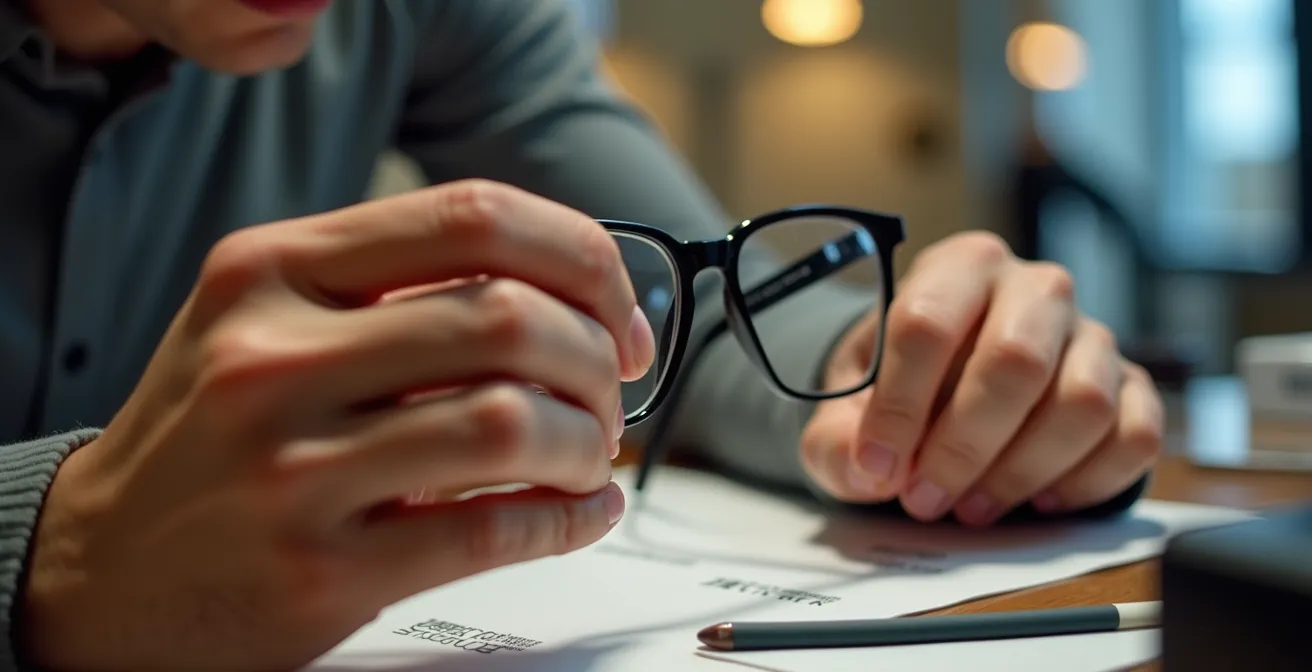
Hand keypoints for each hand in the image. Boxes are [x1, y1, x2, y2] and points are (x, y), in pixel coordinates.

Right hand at [23, 180, 653, 670]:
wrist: (98, 566)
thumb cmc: (208, 434)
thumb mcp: (265, 318)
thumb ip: (394, 285)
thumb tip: (569, 291)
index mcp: (271, 271)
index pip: (473, 217)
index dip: (580, 258)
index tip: (614, 310)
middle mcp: (272, 357)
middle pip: (508, 318)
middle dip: (596, 358)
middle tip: (609, 392)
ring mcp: (291, 469)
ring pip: (509, 422)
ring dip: (586, 441)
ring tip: (590, 454)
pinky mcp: (320, 572)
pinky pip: (493, 531)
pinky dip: (568, 518)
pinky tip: (580, 511)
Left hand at [801, 232, 1161, 525]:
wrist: (956, 384)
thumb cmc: (902, 387)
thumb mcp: (847, 407)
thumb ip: (836, 439)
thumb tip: (870, 471)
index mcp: (958, 267)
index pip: (928, 323)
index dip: (898, 405)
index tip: (877, 464)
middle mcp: (1034, 288)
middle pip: (1014, 361)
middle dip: (963, 446)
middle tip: (924, 498)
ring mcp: (1092, 335)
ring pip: (1082, 404)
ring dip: (1021, 471)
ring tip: (971, 506)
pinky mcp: (1132, 386)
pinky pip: (1134, 437)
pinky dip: (1086, 482)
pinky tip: (1038, 501)